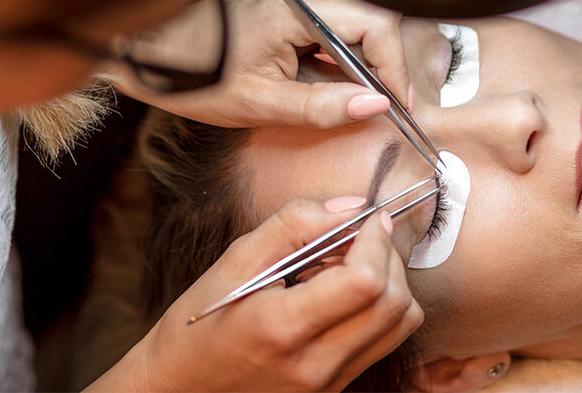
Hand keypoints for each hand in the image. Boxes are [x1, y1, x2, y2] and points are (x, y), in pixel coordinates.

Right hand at [88, 197, 423, 391]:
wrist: (181, 387)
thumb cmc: (199, 325)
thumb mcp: (234, 262)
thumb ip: (293, 225)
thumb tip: (352, 206)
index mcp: (282, 326)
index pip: (366, 281)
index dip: (377, 241)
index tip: (369, 218)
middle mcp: (313, 363)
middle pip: (395, 305)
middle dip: (389, 258)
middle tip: (362, 237)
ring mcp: (327, 384)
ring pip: (400, 326)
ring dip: (390, 284)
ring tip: (351, 267)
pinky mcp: (335, 389)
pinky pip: (382, 343)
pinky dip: (378, 310)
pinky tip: (343, 297)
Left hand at [109, 0, 409, 128]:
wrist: (167, 59)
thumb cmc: (205, 79)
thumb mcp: (265, 105)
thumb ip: (324, 106)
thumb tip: (376, 106)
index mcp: (294, 8)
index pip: (374, 25)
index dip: (394, 67)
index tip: (397, 104)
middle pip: (375, 19)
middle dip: (386, 64)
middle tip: (384, 105)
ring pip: (364, 19)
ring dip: (369, 59)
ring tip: (361, 97)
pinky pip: (343, 21)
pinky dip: (351, 53)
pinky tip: (340, 81)